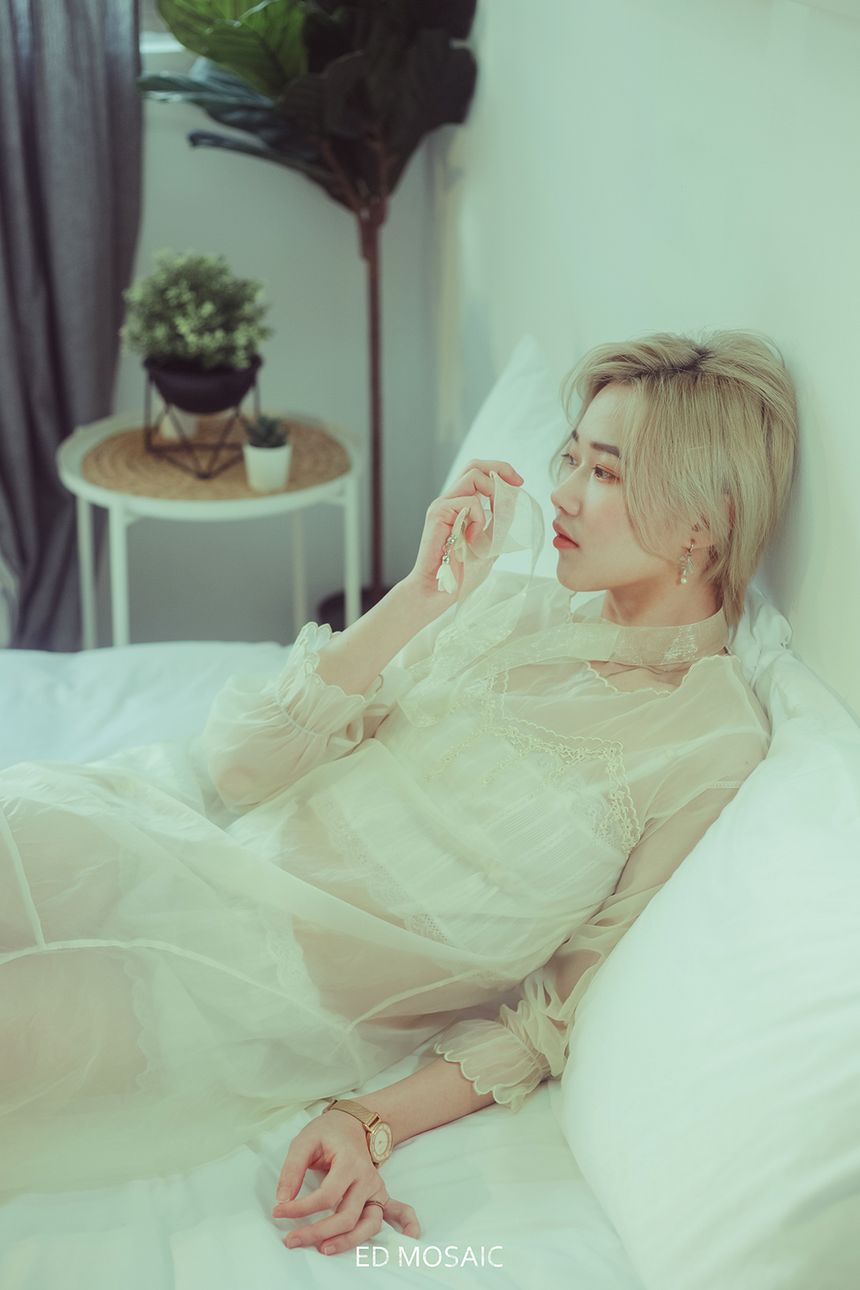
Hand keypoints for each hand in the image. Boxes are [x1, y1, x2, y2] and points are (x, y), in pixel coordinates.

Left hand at [271, 1109, 420, 1257]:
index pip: (327, 1196)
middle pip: (347, 1216)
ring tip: (325, 1249)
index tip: (279, 1211)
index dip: (300, 1208)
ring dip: (349, 1241)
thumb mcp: (305, 1141)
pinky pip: (398, 1210)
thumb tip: (282, 1200)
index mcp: (349, 1163)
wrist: (352, 1122)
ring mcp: (375, 1188)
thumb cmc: (328, 1132)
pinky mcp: (379, 1195)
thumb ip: (292, 1169)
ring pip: (369, 1223)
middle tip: (292, 1239)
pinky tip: (410, 1237)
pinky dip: (406, 1223)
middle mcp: (366, 1178)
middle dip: (318, 1232)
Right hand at [402, 459, 523, 600]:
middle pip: (474, 465)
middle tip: (517, 483)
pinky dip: (480, 517)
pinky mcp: (438, 513)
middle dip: (500, 469)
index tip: (519, 484)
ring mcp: (442, 505)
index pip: (479, 474)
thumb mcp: (490, 544)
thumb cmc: (460, 572)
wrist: (437, 591)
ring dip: (494, 492)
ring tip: (497, 516)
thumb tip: (514, 502)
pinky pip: (468, 501)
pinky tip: (474, 537)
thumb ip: (499, 524)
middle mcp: (449, 501)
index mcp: (459, 505)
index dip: (501, 472)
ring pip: (473, 475)